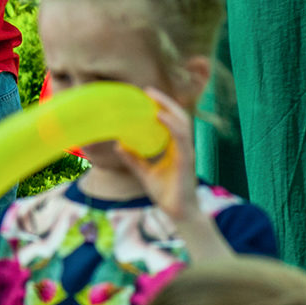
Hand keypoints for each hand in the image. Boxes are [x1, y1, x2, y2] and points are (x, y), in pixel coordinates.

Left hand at [114, 87, 201, 224]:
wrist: (179, 214)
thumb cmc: (166, 194)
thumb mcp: (145, 173)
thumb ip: (134, 159)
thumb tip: (118, 145)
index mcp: (176, 148)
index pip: (172, 121)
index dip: (163, 107)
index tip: (146, 96)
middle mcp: (183, 147)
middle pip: (179, 117)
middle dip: (166, 102)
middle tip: (148, 90)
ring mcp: (187, 153)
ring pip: (183, 123)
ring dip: (168, 108)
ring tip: (153, 97)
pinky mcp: (187, 161)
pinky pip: (181, 138)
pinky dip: (171, 125)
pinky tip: (160, 116)